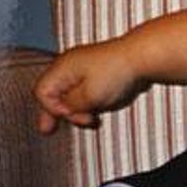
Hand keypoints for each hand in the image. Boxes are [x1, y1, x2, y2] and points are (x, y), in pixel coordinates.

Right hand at [33, 39, 150, 132]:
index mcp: (63, 67)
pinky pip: (85, 90)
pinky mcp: (99, 72)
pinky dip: (87, 102)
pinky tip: (95, 111)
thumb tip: (65, 111)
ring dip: (76, 108)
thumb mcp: (89, 96)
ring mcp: (84, 67)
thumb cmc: (117, 72)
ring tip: (88, 120)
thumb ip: (71, 106)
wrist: (143, 56)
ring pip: (70, 93)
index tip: (70, 115)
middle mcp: (70, 65)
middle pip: (54, 92)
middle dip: (57, 111)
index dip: (51, 108)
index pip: (42, 92)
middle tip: (49, 130)